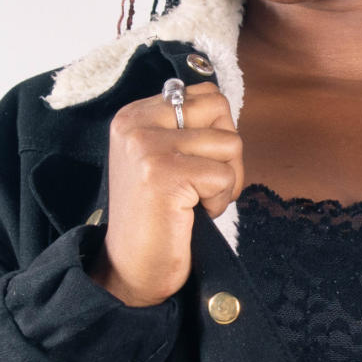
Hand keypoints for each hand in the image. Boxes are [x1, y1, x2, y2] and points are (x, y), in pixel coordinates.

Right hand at [89, 79, 245, 306]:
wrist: (131, 267)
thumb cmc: (157, 215)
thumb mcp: (162, 157)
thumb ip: (184, 127)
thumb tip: (223, 106)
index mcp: (135, 114)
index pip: (205, 94)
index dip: (218, 130)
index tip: (198, 163)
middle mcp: (135, 123)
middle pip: (219, 107)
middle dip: (227, 150)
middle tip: (204, 183)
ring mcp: (147, 147)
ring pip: (230, 142)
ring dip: (225, 179)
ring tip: (196, 200)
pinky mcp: (163, 174)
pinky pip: (224, 176)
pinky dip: (218, 201)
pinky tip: (191, 214)